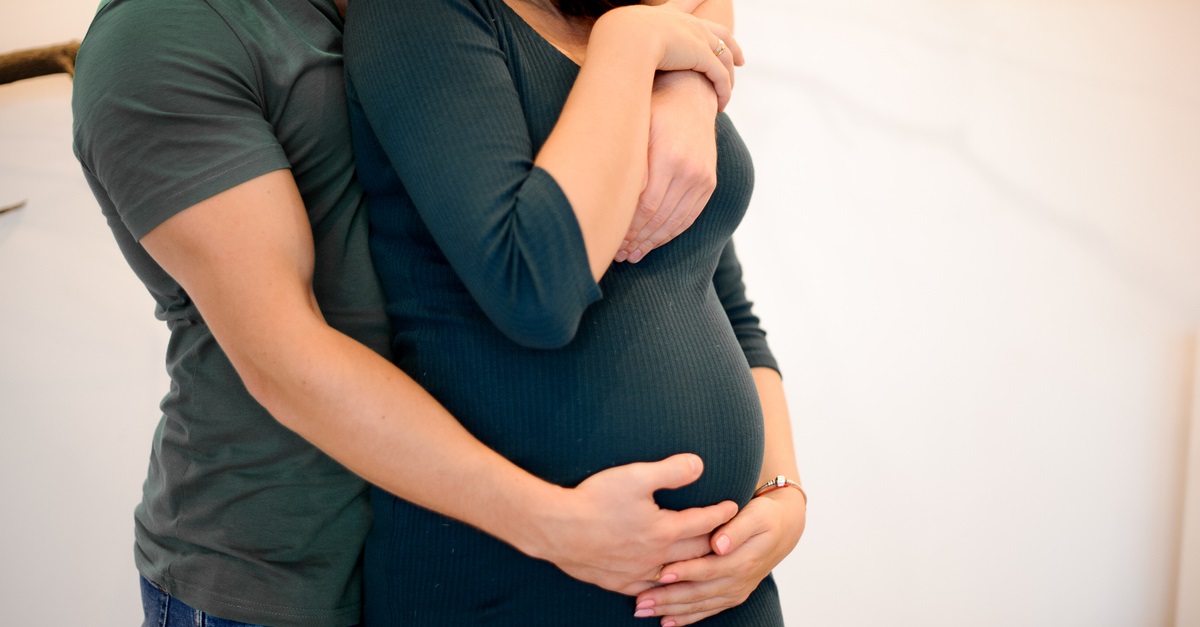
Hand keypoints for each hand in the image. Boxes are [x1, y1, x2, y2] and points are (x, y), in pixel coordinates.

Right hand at [521, 453, 738, 595]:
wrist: (555, 528)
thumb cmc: (594, 499)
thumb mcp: (635, 476)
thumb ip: (671, 470)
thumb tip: (700, 464)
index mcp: (663, 530)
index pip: (703, 522)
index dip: (721, 513)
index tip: (734, 507)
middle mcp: (655, 556)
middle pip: (696, 553)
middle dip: (715, 544)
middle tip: (729, 538)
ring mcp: (636, 573)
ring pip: (675, 576)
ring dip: (693, 569)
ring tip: (705, 563)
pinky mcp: (618, 582)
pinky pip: (648, 590)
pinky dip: (663, 588)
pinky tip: (664, 585)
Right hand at [596, 5, 742, 109]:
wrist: (625, 40)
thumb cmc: (614, 42)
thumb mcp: (616, 40)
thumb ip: (618, 49)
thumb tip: (606, 59)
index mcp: (666, 16)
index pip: (685, 6)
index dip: (697, 3)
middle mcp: (688, 24)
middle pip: (719, 34)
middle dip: (732, 46)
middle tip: (740, 59)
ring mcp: (698, 39)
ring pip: (724, 59)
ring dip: (728, 79)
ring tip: (727, 95)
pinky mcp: (703, 58)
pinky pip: (720, 77)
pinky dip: (723, 91)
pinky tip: (722, 103)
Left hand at [616, 71, 717, 263]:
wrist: (691, 95)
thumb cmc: (652, 109)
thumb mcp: (634, 127)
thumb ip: (626, 162)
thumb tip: (609, 202)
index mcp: (667, 156)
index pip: (645, 206)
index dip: (627, 228)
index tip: (610, 239)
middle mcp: (689, 170)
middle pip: (658, 218)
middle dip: (636, 240)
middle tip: (617, 254)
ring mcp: (702, 178)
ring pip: (674, 223)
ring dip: (651, 242)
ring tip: (631, 255)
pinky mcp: (709, 183)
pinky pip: (688, 218)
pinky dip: (669, 234)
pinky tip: (651, 243)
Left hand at [633, 488, 805, 624]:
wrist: (783, 530)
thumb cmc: (765, 516)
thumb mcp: (756, 515)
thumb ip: (736, 529)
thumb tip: (719, 544)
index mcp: (743, 561)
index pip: (708, 569)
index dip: (684, 572)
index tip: (660, 572)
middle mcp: (739, 581)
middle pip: (698, 592)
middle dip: (668, 598)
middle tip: (640, 601)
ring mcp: (735, 591)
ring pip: (699, 605)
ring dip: (671, 610)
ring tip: (643, 610)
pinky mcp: (731, 596)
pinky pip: (706, 610)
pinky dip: (686, 618)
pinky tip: (666, 622)